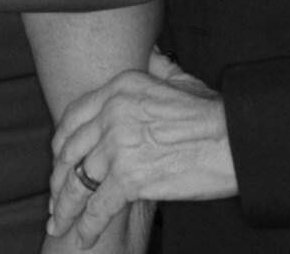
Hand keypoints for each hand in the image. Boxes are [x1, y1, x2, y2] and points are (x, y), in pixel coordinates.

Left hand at [46, 54, 235, 247]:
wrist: (234, 140)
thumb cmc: (214, 114)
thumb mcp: (180, 79)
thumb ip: (158, 67)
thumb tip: (151, 55)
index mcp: (119, 88)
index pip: (73, 117)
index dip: (60, 144)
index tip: (58, 161)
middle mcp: (112, 113)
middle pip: (70, 151)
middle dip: (58, 179)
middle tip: (55, 198)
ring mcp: (118, 146)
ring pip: (78, 182)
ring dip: (66, 208)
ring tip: (60, 224)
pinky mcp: (130, 178)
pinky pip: (98, 207)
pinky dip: (88, 226)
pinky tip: (83, 238)